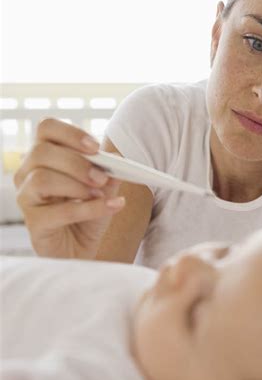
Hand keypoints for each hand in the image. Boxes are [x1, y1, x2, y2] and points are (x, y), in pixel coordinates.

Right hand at [14, 118, 125, 258]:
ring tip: (101, 195)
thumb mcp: (103, 188)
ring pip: (42, 179)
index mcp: (44, 156)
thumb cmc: (86, 215)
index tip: (95, 147)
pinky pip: (59, 211)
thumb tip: (117, 157)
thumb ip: (108, 171)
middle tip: (102, 177)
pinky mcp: (33, 223)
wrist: (81, 250)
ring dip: (78, 185)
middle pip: (42, 152)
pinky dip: (89, 208)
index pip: (46, 129)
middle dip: (77, 163)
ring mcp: (26, 198)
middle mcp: (28, 173)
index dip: (70, 133)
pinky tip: (110, 207)